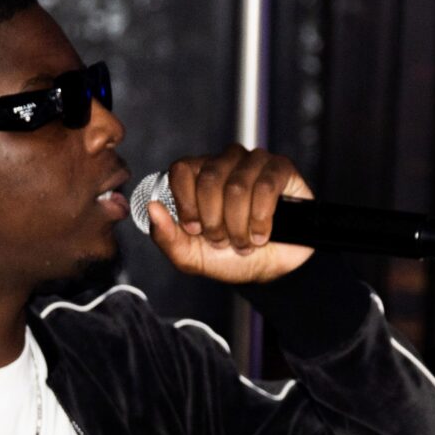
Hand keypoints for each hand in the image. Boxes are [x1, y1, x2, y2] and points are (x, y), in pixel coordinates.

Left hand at [141, 146, 316, 284]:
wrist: (271, 271)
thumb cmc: (231, 258)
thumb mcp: (191, 256)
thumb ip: (166, 236)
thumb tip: (153, 209)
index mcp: (199, 176)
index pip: (182, 169)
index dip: (186, 202)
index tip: (194, 229)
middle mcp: (225, 163)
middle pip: (210, 179)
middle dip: (215, 220)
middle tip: (222, 240)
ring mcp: (254, 162)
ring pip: (237, 186)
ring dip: (239, 225)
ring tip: (244, 241)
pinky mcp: (280, 169)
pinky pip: (265, 186)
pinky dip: (261, 219)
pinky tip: (262, 234)